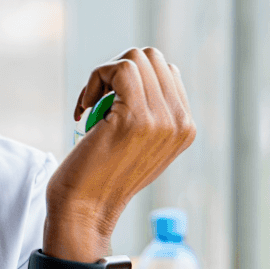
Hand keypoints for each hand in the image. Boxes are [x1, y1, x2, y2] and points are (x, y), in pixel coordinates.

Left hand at [45, 47, 195, 258]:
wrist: (85, 210)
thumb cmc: (101, 177)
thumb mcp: (138, 145)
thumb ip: (152, 114)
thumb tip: (144, 72)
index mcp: (185, 128)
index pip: (165, 71)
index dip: (131, 78)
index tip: (108, 103)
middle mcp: (180, 123)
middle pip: (152, 58)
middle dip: (117, 70)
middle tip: (97, 100)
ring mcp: (161, 120)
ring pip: (135, 58)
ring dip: (104, 74)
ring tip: (91, 104)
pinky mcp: (135, 118)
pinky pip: (120, 69)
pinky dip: (95, 79)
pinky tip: (84, 107)